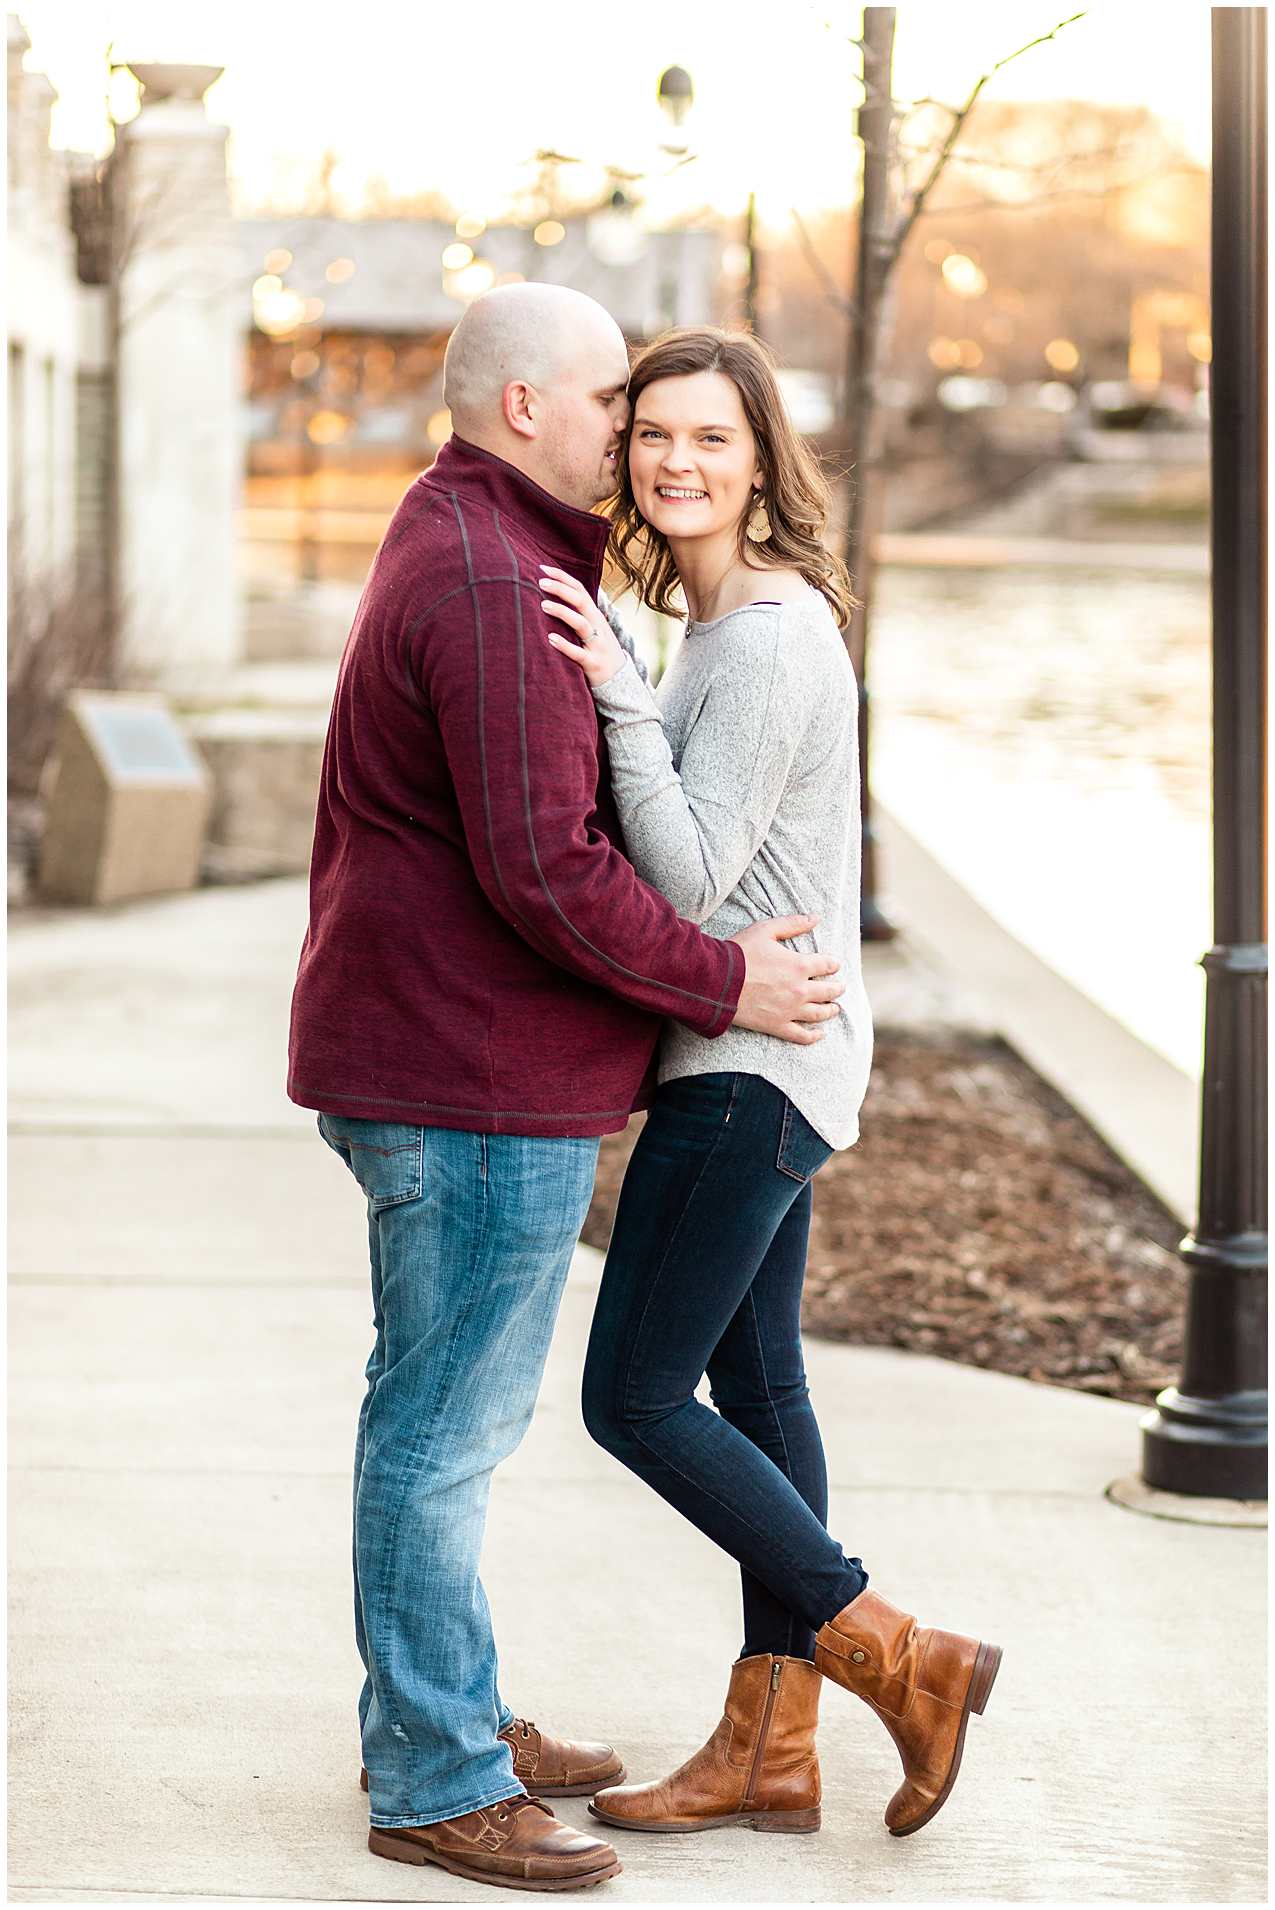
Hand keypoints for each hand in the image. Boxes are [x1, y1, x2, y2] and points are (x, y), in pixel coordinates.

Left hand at [539, 566, 627, 686]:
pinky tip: (550, 639)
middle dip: (561, 589)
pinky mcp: (593, 664)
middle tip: (541, 582)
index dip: (562, 577)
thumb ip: (577, 614)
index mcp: (595, 616)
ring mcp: (597, 645)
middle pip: (581, 601)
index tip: (542, 567)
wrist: (620, 681)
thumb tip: (554, 596)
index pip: (580, 590)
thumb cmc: (599, 652)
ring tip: (543, 605)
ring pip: (581, 624)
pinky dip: (564, 645)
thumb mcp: (593, 630)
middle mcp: (598, 627)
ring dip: (562, 612)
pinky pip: (578, 653)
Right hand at [731, 915, 842, 1043]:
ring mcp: (789, 1010)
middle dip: (837, 988)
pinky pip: (801, 1035)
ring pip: (819, 1014)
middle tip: (840, 988)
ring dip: (830, 1010)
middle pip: (828, 991)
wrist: (716, 981)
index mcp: (798, 965)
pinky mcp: (777, 1025)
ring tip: (834, 1008)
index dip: (833, 964)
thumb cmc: (739, 953)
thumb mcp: (766, 930)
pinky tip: (820, 1034)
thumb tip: (816, 918)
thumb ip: (793, 924)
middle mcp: (799, 990)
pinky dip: (814, 1036)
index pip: (826, 965)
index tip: (834, 964)